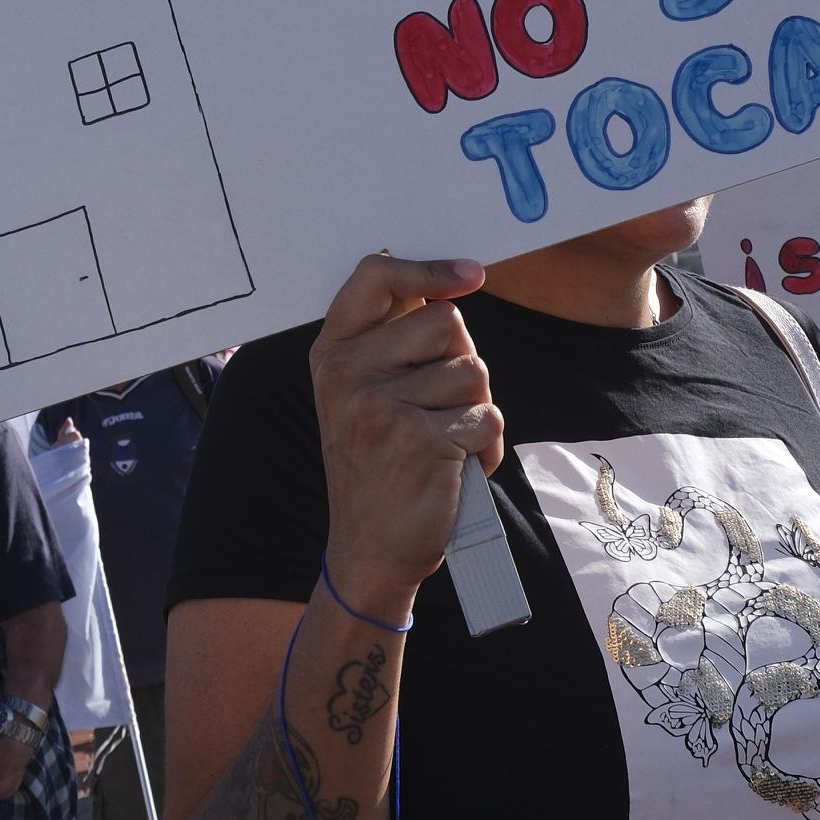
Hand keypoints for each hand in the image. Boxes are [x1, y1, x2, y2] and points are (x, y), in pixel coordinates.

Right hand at [309, 252, 498, 624]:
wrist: (369, 550)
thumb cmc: (379, 467)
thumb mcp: (360, 396)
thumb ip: (391, 343)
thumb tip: (451, 288)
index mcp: (332, 353)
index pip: (375, 276)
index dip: (429, 269)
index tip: (470, 276)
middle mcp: (346, 373)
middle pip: (447, 322)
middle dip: (462, 364)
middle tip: (440, 408)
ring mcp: (378, 405)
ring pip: (473, 372)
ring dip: (476, 410)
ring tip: (446, 443)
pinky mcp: (417, 438)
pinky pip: (488, 418)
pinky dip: (487, 448)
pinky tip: (458, 469)